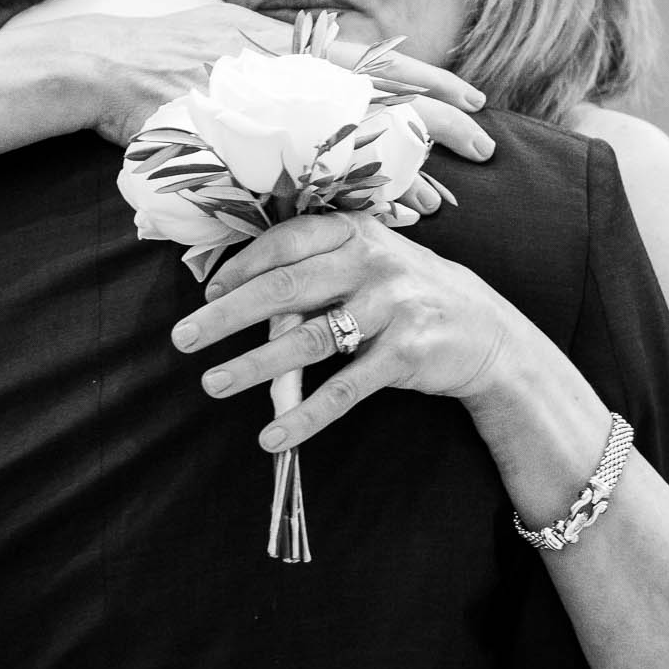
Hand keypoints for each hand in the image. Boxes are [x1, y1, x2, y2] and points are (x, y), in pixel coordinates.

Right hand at [27, 2, 498, 206]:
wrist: (93, 61)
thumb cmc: (152, 46)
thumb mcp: (217, 31)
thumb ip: (263, 53)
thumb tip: (298, 61)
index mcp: (286, 43)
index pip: (373, 59)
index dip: (426, 78)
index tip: (474, 95)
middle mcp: (286, 71)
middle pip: (379, 97)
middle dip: (436, 121)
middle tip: (487, 144)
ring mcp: (264, 108)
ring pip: (348, 145)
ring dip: (394, 175)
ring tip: (441, 202)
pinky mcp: (237, 144)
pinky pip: (298, 181)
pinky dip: (335, 202)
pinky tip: (369, 222)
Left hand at [171, 213, 519, 450]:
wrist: (485, 330)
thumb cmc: (405, 294)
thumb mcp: (368, 264)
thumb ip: (315, 271)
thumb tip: (239, 299)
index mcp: (355, 232)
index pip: (285, 242)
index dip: (240, 267)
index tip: (206, 292)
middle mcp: (372, 263)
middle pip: (285, 288)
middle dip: (226, 316)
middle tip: (183, 338)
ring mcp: (390, 308)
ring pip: (308, 340)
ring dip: (255, 366)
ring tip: (213, 383)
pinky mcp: (404, 354)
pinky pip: (343, 390)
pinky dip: (305, 415)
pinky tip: (273, 436)